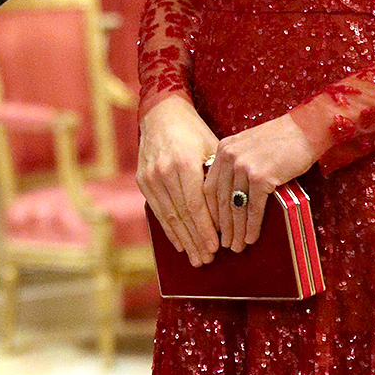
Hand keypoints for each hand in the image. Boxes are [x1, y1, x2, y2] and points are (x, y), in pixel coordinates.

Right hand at [137, 95, 220, 265]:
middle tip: (206, 260)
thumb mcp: (211, 147)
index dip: (205, 229)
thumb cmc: (194, 131)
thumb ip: (217, 177)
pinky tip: (179, 243)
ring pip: (168, 217)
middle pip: (181, 215)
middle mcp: (164, 172)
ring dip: (183, 240)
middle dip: (195, 240)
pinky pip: (157, 211)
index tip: (216, 247)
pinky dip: (168, 229)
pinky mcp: (142, 181)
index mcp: (184, 163)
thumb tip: (232, 209)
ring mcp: (150, 177)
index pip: (196, 205)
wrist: (162, 114)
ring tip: (195, 258)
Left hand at [204, 114, 317, 249]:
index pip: (209, 187)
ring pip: (235, 207)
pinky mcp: (261, 177)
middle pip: (220, 200)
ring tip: (236, 246)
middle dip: (222, 226)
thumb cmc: (283, 139)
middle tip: (224, 244)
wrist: (307, 129)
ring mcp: (244, 167)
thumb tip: (230, 195)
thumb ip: (236, 164)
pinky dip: (251, 226)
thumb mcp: (250, 146)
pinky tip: (251, 238)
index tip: (213, 228)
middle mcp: (230, 157)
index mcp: (224, 149)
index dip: (210, 211)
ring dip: (236, 230)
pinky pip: (253, 208)